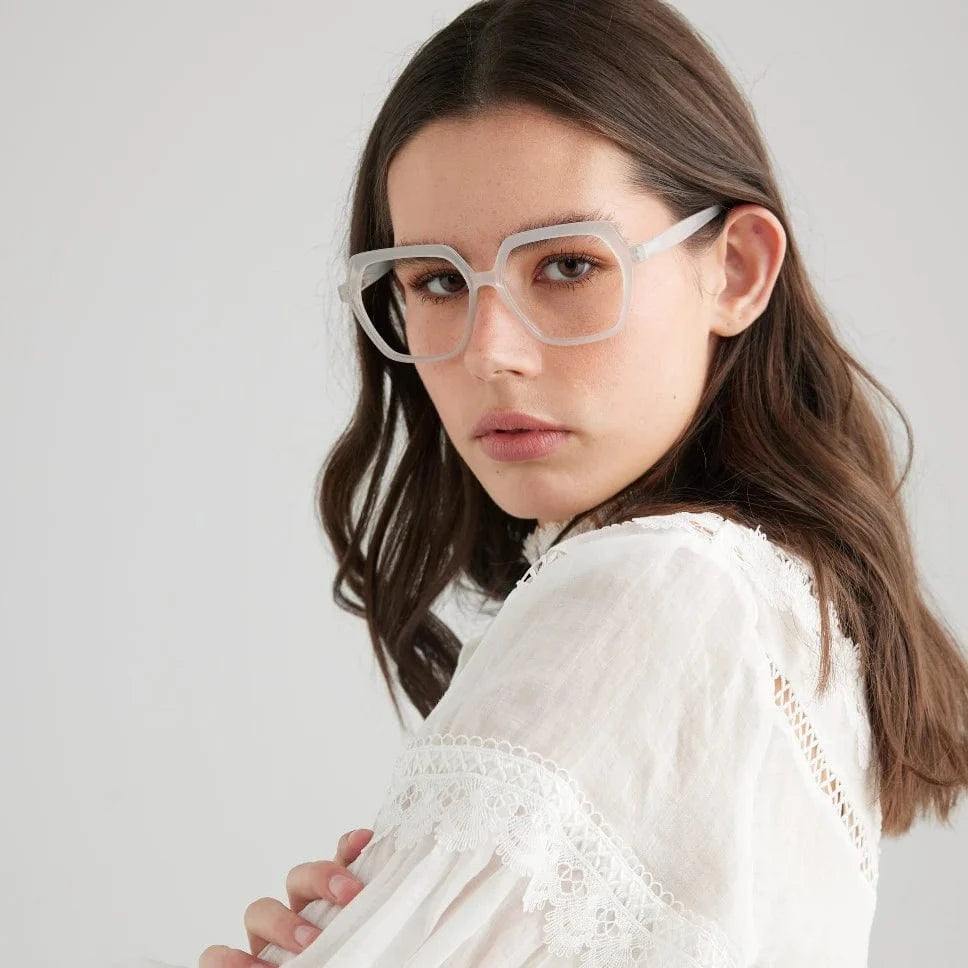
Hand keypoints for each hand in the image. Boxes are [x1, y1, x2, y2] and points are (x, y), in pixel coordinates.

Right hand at [198, 827, 373, 967]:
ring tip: (309, 944)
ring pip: (260, 910)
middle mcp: (298, 918)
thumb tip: (406, 916)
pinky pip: (216, 955)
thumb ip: (374, 930)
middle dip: (321, 878)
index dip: (348, 848)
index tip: (367, 839)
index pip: (336, 865)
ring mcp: (267, 942)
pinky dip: (225, 959)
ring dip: (283, 921)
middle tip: (349, 897)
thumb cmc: (354, 967)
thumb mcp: (367, 952)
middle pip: (298, 879)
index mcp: (331, 908)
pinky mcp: (239, 966)